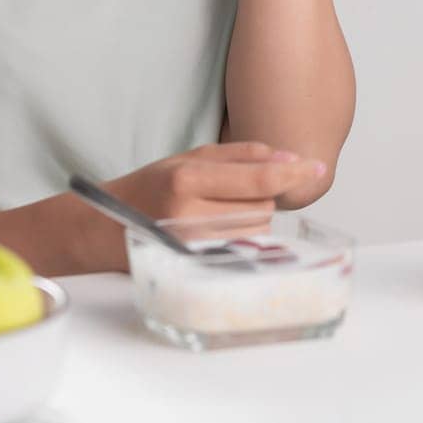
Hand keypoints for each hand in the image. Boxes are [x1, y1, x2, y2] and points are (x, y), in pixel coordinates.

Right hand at [92, 141, 325, 271]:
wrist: (105, 227)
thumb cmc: (150, 188)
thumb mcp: (188, 158)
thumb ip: (240, 156)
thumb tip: (288, 158)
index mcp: (187, 179)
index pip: (257, 179)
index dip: (292, 173)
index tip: (317, 167)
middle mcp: (190, 214)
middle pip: (262, 204)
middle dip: (259, 194)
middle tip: (226, 192)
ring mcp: (195, 246)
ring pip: (257, 226)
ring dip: (251, 215)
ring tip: (216, 210)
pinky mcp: (198, 267)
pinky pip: (244, 246)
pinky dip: (242, 235)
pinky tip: (218, 228)